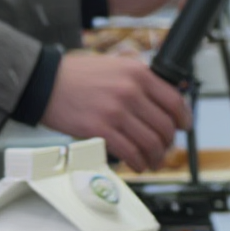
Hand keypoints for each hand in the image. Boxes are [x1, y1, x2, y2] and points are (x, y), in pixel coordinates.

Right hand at [41, 51, 191, 170]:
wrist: (45, 82)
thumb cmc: (78, 75)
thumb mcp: (117, 65)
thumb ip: (140, 80)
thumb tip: (164, 99)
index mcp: (138, 73)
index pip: (174, 101)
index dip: (183, 118)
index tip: (184, 126)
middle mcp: (131, 91)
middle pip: (164, 125)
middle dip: (168, 142)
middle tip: (166, 148)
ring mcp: (116, 111)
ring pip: (150, 142)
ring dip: (156, 157)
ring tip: (154, 161)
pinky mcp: (100, 129)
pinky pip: (130, 152)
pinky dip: (138, 162)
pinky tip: (138, 165)